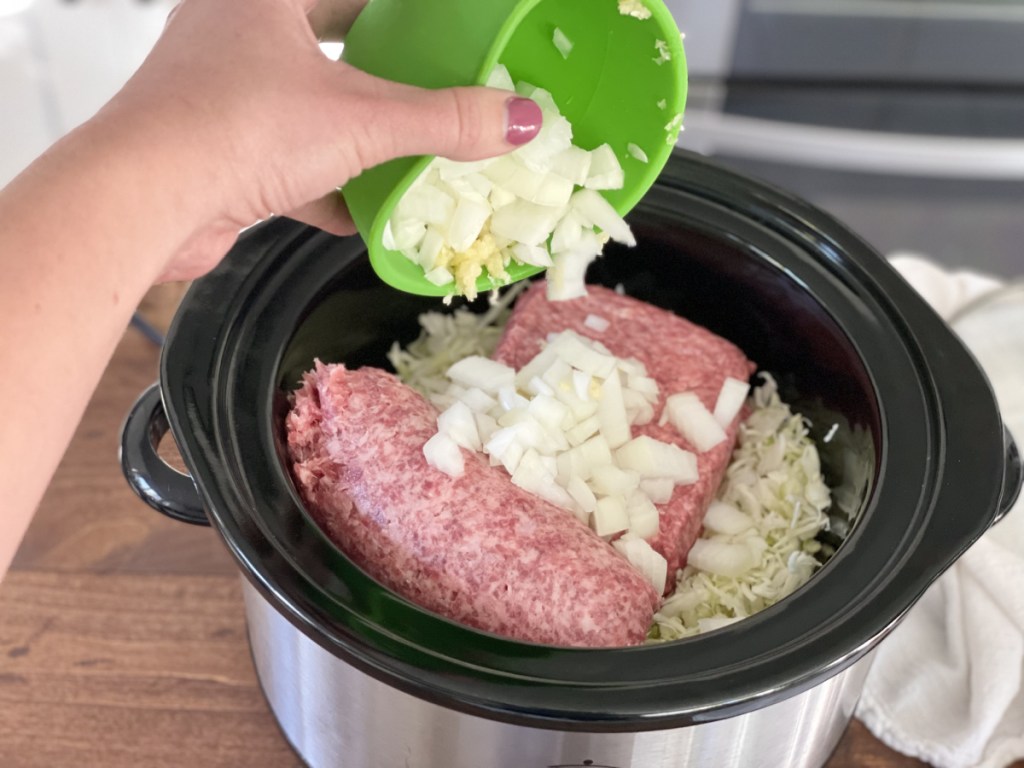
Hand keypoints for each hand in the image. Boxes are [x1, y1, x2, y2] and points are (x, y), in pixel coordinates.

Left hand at [101, 0, 541, 281]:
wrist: (144, 201)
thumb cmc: (234, 128)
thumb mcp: (361, 119)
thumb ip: (443, 119)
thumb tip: (518, 119)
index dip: (396, 10)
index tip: (436, 23)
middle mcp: (235, 35)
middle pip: (326, 40)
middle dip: (380, 66)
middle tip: (430, 80)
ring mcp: (221, 95)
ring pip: (305, 105)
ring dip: (355, 133)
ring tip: (408, 147)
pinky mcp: (216, 153)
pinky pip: (286, 162)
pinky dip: (327, 186)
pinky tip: (363, 213)